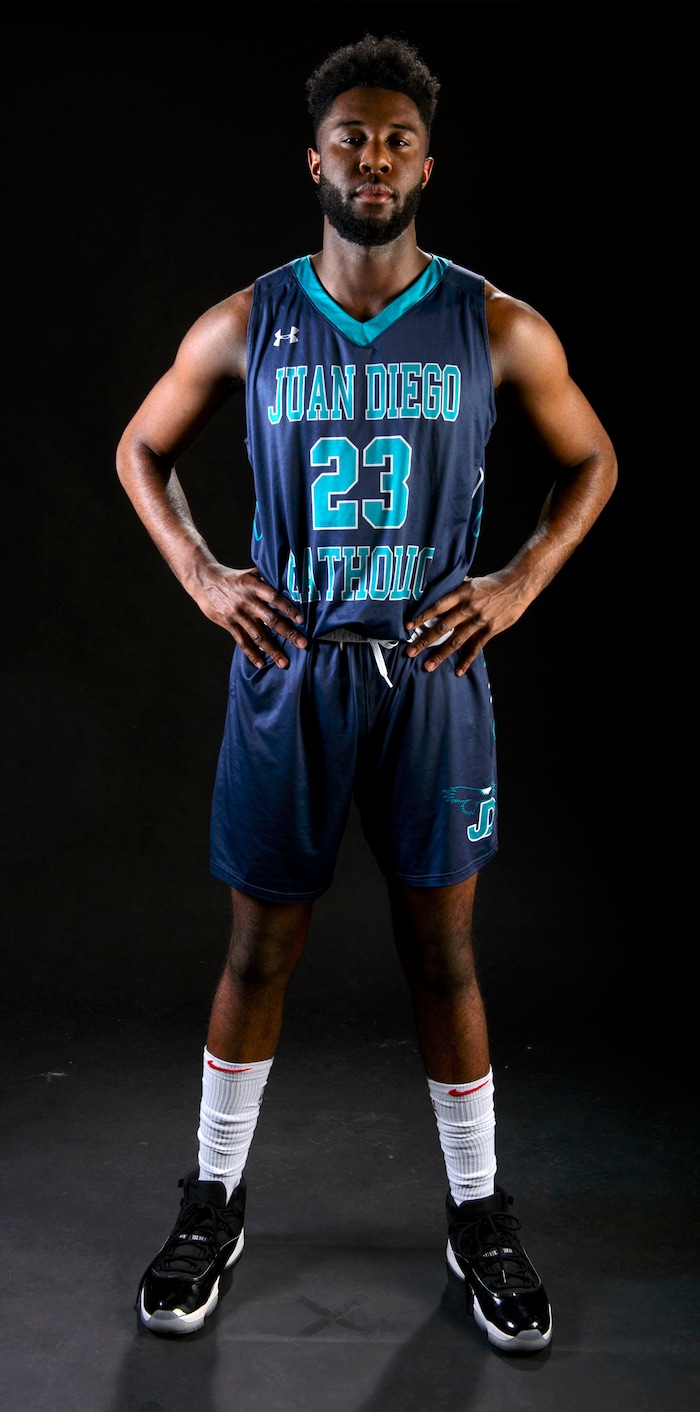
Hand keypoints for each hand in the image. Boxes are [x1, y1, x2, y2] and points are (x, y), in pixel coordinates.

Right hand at [194, 565, 306, 667]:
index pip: (275, 598)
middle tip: (303, 644)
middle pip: (270, 619)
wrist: (204, 581)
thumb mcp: (251, 573)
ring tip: (284, 662)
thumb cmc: (233, 577)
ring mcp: (237, 614)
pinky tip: (261, 664)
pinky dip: (251, 653)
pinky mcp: (228, 624)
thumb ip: (268, 579)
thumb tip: (291, 582)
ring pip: (258, 635)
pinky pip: (241, 641)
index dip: (288, 608)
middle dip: (288, 633)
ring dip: (272, 650)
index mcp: (254, 586)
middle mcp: (247, 601)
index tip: (301, 620)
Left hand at [405, 572, 526, 674]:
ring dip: (440, 654)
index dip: (422, 616)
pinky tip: (458, 671)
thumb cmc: (493, 583)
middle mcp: (468, 608)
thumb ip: (456, 592)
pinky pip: (475, 648)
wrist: (518, 584)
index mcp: (462, 594)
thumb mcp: (471, 582)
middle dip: (424, 640)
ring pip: (456, 640)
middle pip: (442, 627)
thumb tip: (438, 596)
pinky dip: (467, 660)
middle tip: (410, 651)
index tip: (407, 626)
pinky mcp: (490, 630)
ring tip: (428, 665)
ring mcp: (479, 621)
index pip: (437, 606)